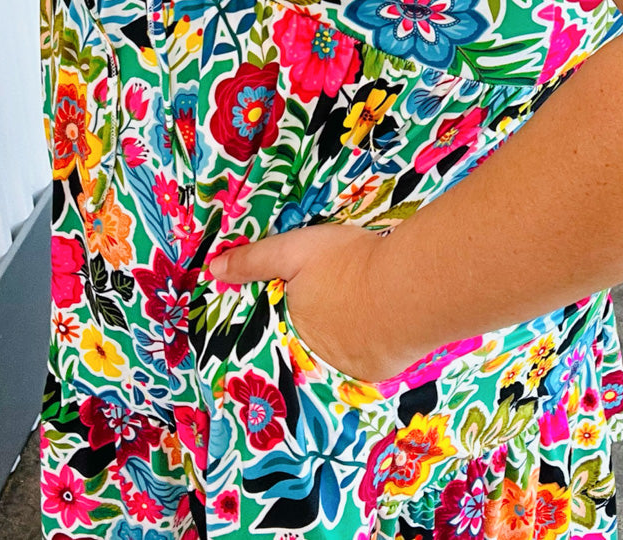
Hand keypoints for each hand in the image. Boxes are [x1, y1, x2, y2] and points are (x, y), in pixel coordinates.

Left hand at [206, 221, 407, 384]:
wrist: (408, 287)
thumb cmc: (349, 263)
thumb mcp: (295, 249)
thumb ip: (255, 260)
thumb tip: (213, 271)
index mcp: (289, 325)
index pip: (273, 330)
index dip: (279, 320)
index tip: (287, 313)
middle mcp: (311, 355)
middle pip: (305, 342)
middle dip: (312, 328)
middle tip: (329, 307)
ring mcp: (344, 368)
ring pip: (335, 352)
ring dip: (341, 337)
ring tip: (355, 313)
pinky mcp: (375, 373)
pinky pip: (363, 361)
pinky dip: (367, 347)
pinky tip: (377, 327)